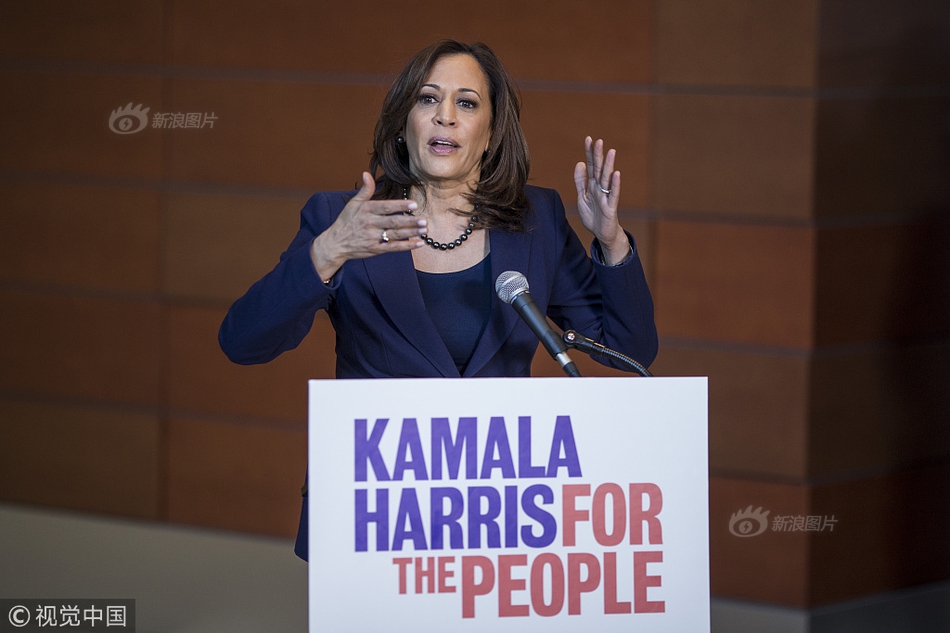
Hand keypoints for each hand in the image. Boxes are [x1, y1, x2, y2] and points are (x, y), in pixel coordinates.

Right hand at [310, 172, 426, 279]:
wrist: (335, 243)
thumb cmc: (346, 221)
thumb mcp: (353, 203)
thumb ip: (364, 190)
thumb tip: (366, 173)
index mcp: (366, 210)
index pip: (386, 207)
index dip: (400, 206)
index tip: (413, 204)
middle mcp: (370, 224)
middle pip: (393, 222)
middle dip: (409, 222)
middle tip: (424, 220)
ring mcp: (373, 238)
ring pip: (395, 235)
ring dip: (411, 233)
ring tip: (425, 230)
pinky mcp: (375, 249)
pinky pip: (393, 248)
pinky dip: (407, 246)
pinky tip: (419, 243)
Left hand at [573, 137, 628, 264]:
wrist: (602, 234)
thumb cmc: (593, 216)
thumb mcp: (582, 197)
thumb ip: (580, 181)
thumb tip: (580, 163)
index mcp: (592, 185)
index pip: (591, 166)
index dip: (589, 153)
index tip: (588, 139)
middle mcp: (600, 188)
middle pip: (599, 169)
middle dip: (598, 155)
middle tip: (598, 140)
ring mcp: (606, 197)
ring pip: (607, 179)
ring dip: (609, 165)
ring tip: (611, 152)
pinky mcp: (610, 208)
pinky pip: (613, 195)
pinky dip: (615, 185)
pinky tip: (617, 174)